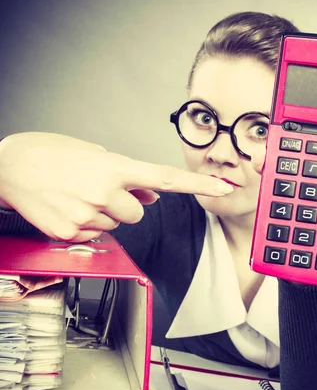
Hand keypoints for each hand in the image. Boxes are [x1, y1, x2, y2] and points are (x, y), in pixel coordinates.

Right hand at [0, 132, 232, 241]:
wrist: (7, 167)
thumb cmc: (48, 154)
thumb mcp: (93, 154)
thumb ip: (127, 175)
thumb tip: (151, 195)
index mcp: (113, 167)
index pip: (165, 179)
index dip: (197, 185)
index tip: (222, 187)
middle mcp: (105, 193)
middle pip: (137, 214)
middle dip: (125, 204)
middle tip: (98, 190)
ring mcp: (88, 215)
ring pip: (115, 226)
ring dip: (104, 214)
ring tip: (77, 196)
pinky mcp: (72, 234)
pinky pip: (94, 235)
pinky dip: (86, 225)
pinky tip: (68, 208)